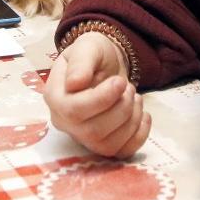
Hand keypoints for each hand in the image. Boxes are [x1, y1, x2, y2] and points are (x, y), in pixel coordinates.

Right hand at [44, 32, 150, 157]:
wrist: (104, 65)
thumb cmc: (93, 54)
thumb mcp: (87, 46)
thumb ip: (81, 62)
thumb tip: (75, 83)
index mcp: (55, 97)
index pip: (74, 111)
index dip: (101, 100)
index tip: (119, 82)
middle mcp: (64, 122)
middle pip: (93, 131)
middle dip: (120, 109)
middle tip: (128, 86)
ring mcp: (82, 137)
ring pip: (108, 145)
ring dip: (131, 120)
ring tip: (134, 96)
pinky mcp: (102, 144)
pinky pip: (121, 153)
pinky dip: (139, 136)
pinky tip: (144, 115)